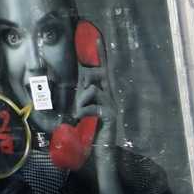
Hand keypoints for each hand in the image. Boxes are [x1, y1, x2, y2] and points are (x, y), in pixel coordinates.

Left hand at [72, 52, 119, 193]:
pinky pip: (93, 105)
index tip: (97, 37)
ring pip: (92, 91)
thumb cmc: (89, 134)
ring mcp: (113, 106)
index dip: (100, 55)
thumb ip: (83, 96)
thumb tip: (83, 82)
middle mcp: (111, 97)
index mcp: (104, 95)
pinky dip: (85, 112)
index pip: (102, 71)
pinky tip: (85, 121)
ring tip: (81, 115)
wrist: (99, 156)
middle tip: (82, 97)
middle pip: (97, 77)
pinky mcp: (111, 115)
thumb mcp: (82, 110)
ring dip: (81, 102)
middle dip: (87, 82)